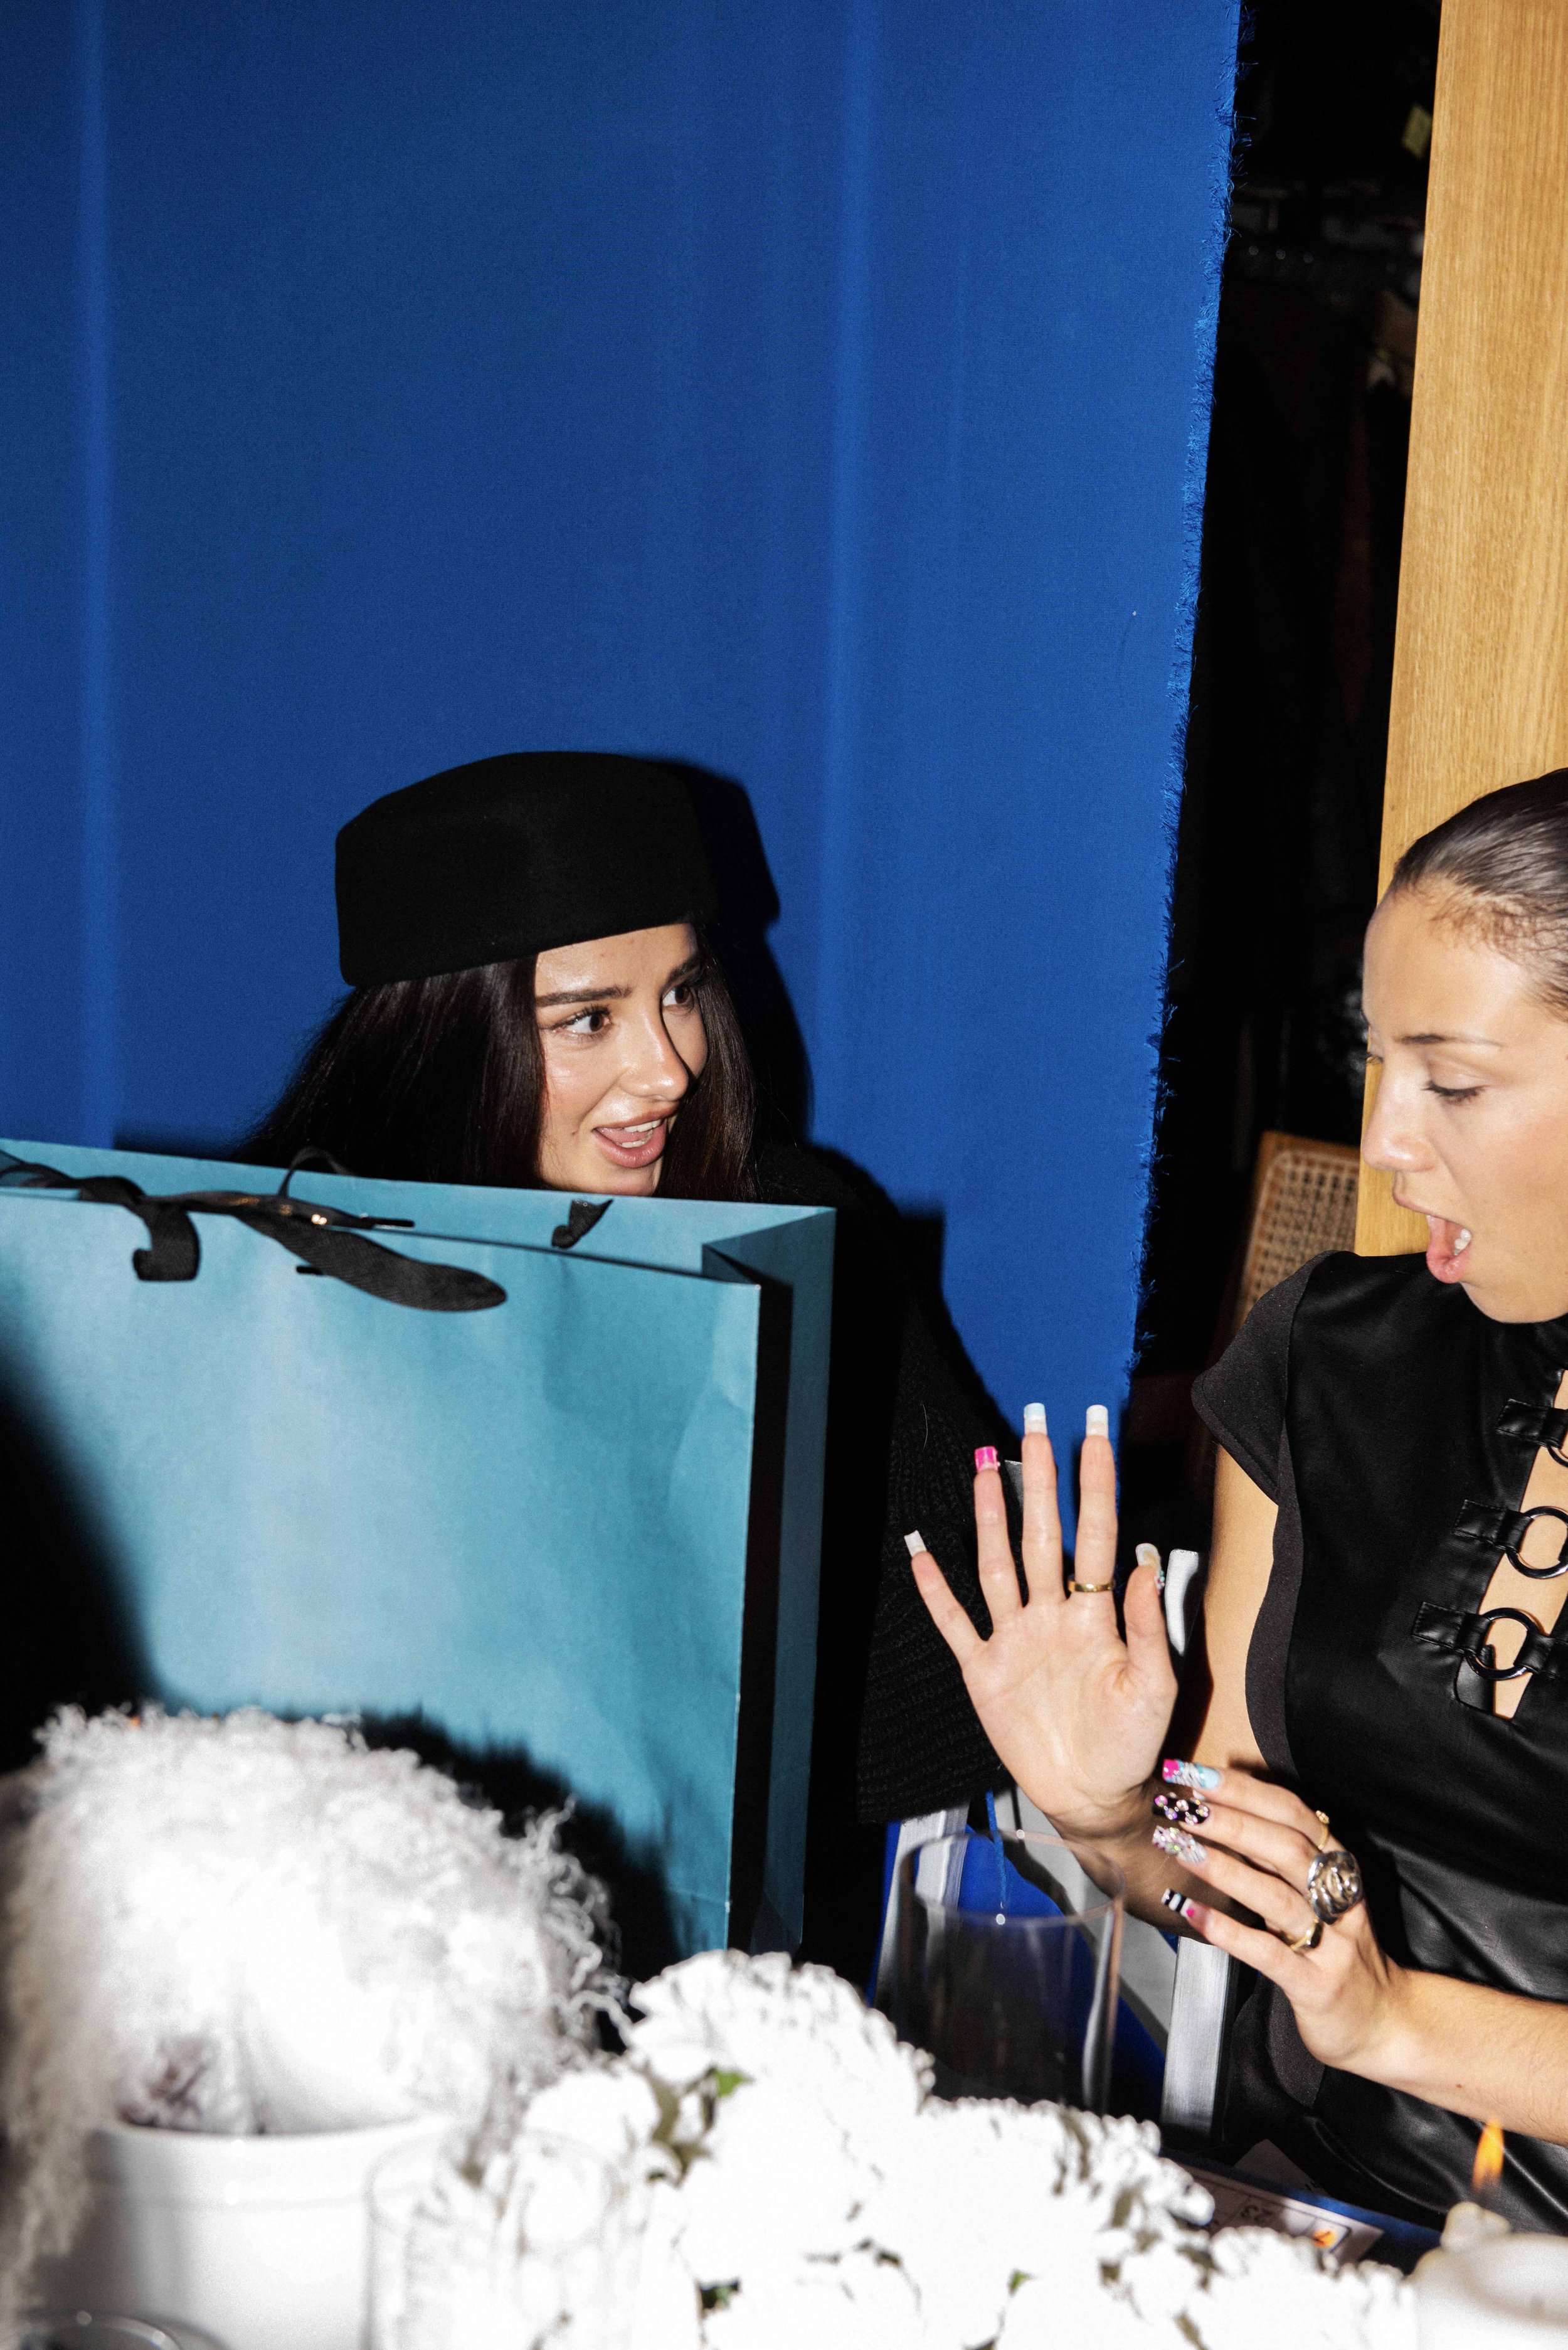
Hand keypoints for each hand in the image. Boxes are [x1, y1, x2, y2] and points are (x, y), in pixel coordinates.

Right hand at [909, 1413, 1175, 1837]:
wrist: (1096, 1796)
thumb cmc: (1134, 1743)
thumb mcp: (1154, 1688)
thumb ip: (1147, 1627)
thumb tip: (1140, 1564)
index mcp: (1095, 1613)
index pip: (1095, 1531)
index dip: (1095, 1481)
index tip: (1094, 1431)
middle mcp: (1052, 1614)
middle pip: (1042, 1532)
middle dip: (1039, 1478)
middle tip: (1034, 1423)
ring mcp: (1015, 1638)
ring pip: (998, 1564)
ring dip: (990, 1517)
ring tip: (985, 1466)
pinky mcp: (985, 1671)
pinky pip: (956, 1624)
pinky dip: (936, 1592)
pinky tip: (920, 1554)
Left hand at [1170, 1770, 1406, 2076]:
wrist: (1385, 2022)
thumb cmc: (1337, 1948)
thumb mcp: (1315, 1893)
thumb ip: (1277, 1854)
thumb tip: (1223, 1805)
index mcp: (1339, 1865)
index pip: (1294, 1814)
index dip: (1245, 1790)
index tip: (1197, 1772)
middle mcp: (1340, 1898)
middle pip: (1286, 1847)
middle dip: (1231, 1820)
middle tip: (1182, 1804)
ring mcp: (1332, 1944)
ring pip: (1277, 1896)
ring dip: (1224, 1867)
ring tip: (1179, 1847)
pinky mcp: (1316, 1986)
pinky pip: (1269, 1954)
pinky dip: (1228, 1930)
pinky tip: (1191, 1912)